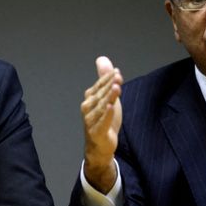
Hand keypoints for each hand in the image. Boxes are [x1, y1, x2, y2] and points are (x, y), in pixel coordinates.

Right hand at [80, 56, 122, 193]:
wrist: (100, 146)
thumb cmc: (103, 119)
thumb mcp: (107, 97)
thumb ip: (105, 78)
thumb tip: (102, 59)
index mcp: (90, 98)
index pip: (99, 85)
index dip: (108, 78)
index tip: (117, 72)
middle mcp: (88, 108)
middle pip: (100, 94)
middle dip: (109, 85)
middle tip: (118, 77)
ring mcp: (91, 120)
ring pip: (102, 107)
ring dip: (109, 97)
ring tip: (116, 87)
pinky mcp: (97, 132)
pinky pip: (102, 122)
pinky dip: (106, 115)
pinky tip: (111, 107)